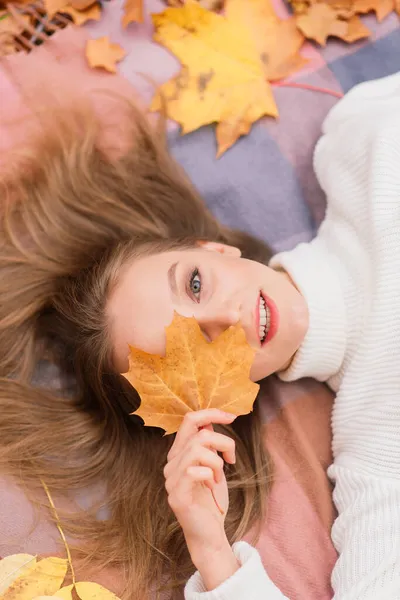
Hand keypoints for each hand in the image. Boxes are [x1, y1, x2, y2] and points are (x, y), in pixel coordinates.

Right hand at [164, 409, 239, 588]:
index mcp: (179, 453)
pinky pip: (194, 471)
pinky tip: (212, 486)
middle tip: (231, 458)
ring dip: (217, 462)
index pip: (189, 420)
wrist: (210, 533)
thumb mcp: (214, 465)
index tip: (232, 416)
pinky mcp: (177, 496)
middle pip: (199, 434)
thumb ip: (208, 445)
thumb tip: (210, 420)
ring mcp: (171, 480)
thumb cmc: (212, 500)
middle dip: (223, 442)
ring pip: (198, 450)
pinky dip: (210, 475)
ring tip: (219, 477)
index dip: (211, 413)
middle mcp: (171, 464)